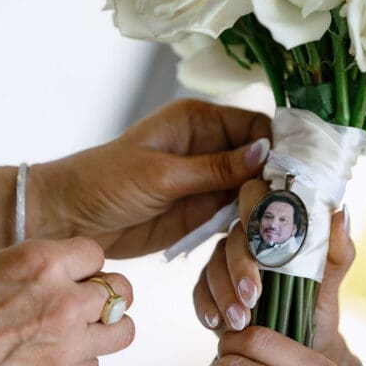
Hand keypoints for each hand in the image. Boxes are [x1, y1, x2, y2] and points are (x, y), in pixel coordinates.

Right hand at [0, 238, 133, 365]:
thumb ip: (10, 262)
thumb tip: (17, 266)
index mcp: (41, 263)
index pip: (95, 253)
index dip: (83, 264)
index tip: (75, 272)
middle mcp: (63, 301)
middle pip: (121, 290)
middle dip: (105, 294)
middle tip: (86, 302)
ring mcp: (67, 345)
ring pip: (122, 331)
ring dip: (106, 329)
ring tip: (84, 331)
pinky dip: (80, 361)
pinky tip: (55, 358)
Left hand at [30, 100, 270, 257]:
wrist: (67, 219)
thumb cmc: (103, 182)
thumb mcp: (161, 175)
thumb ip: (214, 168)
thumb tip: (265, 152)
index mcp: (198, 121)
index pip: (255, 127)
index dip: (279, 148)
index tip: (298, 174)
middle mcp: (210, 148)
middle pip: (261, 162)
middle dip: (277, 184)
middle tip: (294, 212)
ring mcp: (208, 182)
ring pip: (253, 193)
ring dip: (265, 212)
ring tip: (283, 234)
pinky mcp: (202, 213)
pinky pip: (237, 218)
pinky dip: (249, 230)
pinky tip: (266, 244)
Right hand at [192, 178, 353, 360]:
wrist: (307, 341)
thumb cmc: (319, 301)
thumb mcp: (332, 277)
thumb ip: (337, 249)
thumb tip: (341, 214)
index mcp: (274, 223)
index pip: (256, 197)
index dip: (254, 207)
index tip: (264, 231)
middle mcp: (246, 238)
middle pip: (233, 237)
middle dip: (241, 266)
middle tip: (253, 296)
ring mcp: (225, 262)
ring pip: (213, 266)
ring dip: (225, 293)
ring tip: (240, 321)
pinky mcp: (211, 288)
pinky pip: (200, 291)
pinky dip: (206, 307)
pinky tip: (216, 323)